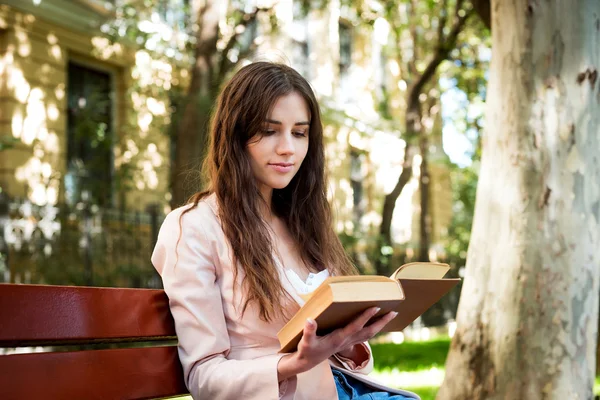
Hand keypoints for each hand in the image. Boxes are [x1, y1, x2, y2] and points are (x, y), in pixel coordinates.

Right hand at [277, 307, 396, 380]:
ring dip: (380, 326)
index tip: (375, 307)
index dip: (365, 317)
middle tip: (394, 312)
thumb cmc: (307, 351)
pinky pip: (363, 335)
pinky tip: (376, 324)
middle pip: (369, 332)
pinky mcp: (347, 343)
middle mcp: (346, 341)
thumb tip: (310, 319)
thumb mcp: (306, 342)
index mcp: (338, 338)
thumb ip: (308, 331)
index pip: (355, 326)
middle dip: (381, 322)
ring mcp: (348, 343)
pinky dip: (372, 329)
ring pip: (368, 334)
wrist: (307, 362)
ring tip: (389, 316)